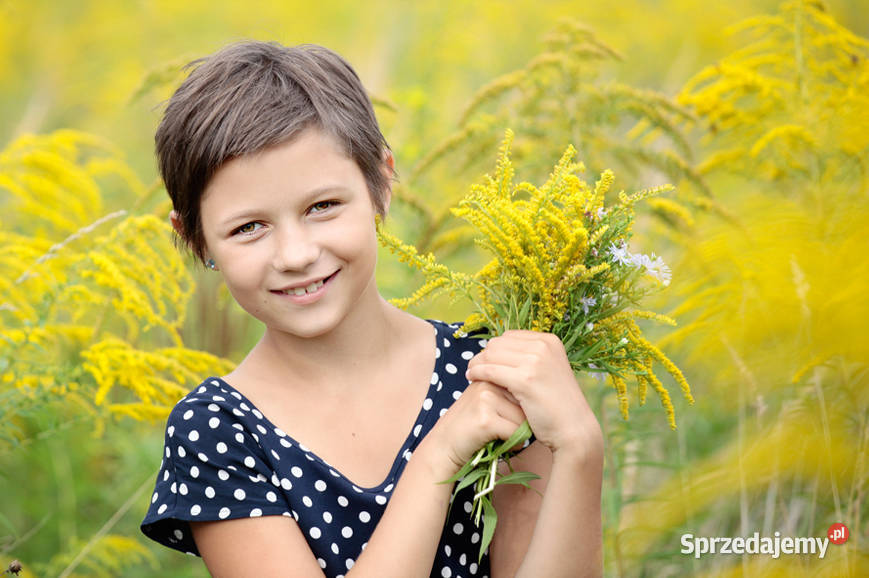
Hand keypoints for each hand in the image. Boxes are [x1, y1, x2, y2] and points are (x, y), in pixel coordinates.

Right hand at [418, 380, 527, 479]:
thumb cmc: (470, 426)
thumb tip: (537, 395)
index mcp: (489, 375)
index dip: (522, 408)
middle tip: (502, 430)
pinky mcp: (485, 418)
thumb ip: (507, 393)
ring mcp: (485, 399)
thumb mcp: (487, 402)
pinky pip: (515, 433)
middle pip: (525, 403)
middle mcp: (487, 382)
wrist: (443, 446)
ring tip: (499, 437)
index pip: (523, 389)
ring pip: (523, 419)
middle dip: (520, 421)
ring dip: (517, 434)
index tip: (507, 418)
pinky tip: (499, 444)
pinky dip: (512, 444)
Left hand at [465, 330, 602, 462]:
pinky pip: (490, 370)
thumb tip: (496, 348)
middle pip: (498, 343)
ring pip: (491, 355)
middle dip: (484, 355)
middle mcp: (543, 346)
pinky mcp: (525, 380)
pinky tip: (472, 378)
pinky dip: (478, 373)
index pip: (510, 336)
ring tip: (471, 373)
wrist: (573, 428)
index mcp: (549, 340)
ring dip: (477, 363)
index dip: (495, 348)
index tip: (487, 360)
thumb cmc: (557, 403)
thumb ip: (528, 357)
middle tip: (474, 367)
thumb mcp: (547, 370)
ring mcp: (535, 362)